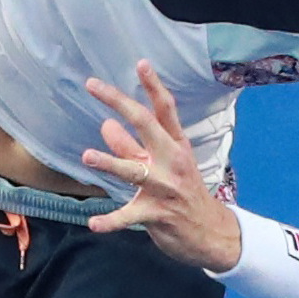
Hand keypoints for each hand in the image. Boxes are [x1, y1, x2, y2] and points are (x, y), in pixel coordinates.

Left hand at [82, 60, 241, 271]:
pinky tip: (93, 223)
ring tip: (87, 156)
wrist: (211, 234)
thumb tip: (105, 124)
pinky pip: (129, 217)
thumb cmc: (184, 191)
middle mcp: (171, 161)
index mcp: (176, 144)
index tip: (141, 63)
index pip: (165, 109)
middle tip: (93, 85)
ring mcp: (164, 187)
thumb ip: (132, 146)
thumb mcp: (164, 164)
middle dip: (119, 102)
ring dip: (110, 162)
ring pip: (134, 170)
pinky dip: (111, 221)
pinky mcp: (156, 214)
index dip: (153, 85)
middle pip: (145, 124)